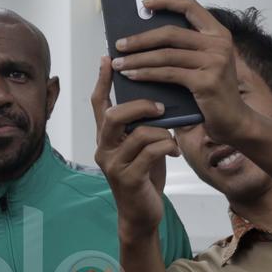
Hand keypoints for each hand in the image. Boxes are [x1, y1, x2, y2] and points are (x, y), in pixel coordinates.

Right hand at [91, 57, 179, 241]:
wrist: (142, 214)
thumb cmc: (144, 176)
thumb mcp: (141, 146)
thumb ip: (141, 125)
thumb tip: (160, 98)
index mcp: (106, 137)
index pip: (98, 103)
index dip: (102, 80)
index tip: (107, 58)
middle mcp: (103, 148)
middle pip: (113, 115)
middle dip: (140, 106)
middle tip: (160, 107)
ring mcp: (113, 164)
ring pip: (137, 133)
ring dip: (160, 131)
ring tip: (171, 137)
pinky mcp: (127, 179)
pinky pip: (150, 152)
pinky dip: (166, 148)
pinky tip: (173, 153)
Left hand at [110, 0, 252, 142]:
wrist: (234, 120)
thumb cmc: (213, 91)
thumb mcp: (204, 62)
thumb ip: (186, 47)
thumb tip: (146, 36)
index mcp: (218, 34)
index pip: (191, 7)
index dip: (166, 1)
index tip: (144, 3)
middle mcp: (218, 44)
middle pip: (171, 33)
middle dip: (140, 38)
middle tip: (119, 44)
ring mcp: (214, 62)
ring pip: (166, 54)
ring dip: (138, 59)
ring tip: (119, 63)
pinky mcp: (206, 81)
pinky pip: (168, 73)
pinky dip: (146, 73)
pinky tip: (132, 76)